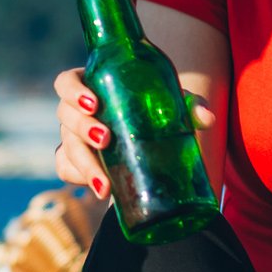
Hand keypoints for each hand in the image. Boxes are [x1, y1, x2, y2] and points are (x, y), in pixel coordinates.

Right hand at [51, 68, 213, 200]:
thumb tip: (206, 118)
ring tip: (106, 185)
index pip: (66, 83)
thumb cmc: (155, 113)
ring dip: (85, 164)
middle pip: (65, 115)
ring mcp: (72, 138)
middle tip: (106, 139)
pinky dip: (80, 179)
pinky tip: (101, 188)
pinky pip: (66, 170)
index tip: (94, 103)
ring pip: (67, 148)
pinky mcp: (74, 163)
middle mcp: (76, 112)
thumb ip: (188, 106)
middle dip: (82, 128)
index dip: (72, 91)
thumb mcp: (171, 105)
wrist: (152, 143)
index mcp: (92, 86)